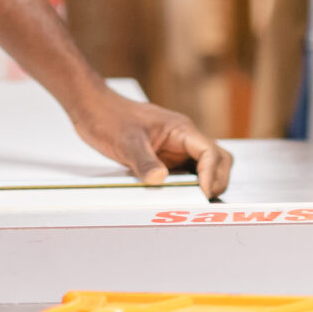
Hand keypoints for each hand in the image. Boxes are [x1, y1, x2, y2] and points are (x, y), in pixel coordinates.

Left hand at [68, 88, 232, 199]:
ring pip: (205, 167)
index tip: (202, 194)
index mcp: (181, 129)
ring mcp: (176, 148)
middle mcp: (184, 138)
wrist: (93, 108)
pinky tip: (176, 197)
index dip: (211, 175)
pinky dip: (188, 186)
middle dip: (216, 181)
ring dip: (204, 184)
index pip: (210, 153)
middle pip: (218, 160)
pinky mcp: (166, 157)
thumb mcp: (126, 142)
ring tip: (192, 202)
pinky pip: (186, 172)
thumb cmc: (109, 118)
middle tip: (202, 202)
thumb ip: (144, 162)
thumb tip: (160, 180)